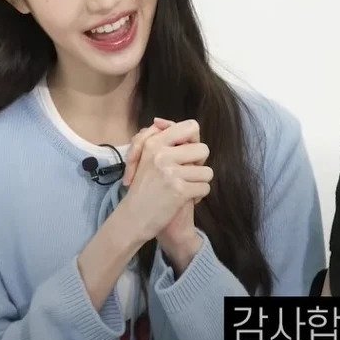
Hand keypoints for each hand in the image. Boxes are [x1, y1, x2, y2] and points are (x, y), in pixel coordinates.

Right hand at [136, 118, 204, 255]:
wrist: (132, 218)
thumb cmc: (140, 187)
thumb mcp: (142, 156)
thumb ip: (154, 136)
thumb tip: (160, 121)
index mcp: (154, 143)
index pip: (191, 126)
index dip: (194, 140)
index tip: (186, 152)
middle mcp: (162, 155)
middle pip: (203, 149)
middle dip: (200, 163)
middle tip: (188, 173)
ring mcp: (171, 173)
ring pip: (207, 171)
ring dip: (199, 182)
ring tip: (185, 188)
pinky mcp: (179, 191)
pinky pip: (205, 188)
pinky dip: (198, 196)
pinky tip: (186, 199)